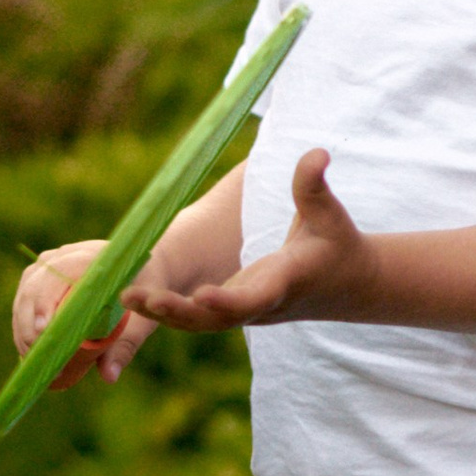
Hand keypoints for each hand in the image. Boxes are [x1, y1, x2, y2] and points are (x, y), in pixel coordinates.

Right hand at [12, 238, 156, 386]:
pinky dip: (23, 325)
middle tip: (39, 359)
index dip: (44, 303)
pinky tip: (28, 350)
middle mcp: (66, 256)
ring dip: (23, 329)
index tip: (43, 332)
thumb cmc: (148, 291)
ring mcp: (51, 264)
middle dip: (30, 325)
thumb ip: (126, 344)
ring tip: (34, 361)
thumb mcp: (144, 317)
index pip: (57, 277)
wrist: (145, 270)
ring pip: (24, 294)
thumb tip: (109, 376)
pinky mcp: (43, 276)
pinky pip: (25, 298)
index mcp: (91, 257)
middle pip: (34, 287)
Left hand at [133, 148, 369, 330]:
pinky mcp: (237, 309)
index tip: (200, 295)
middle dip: (178, 312)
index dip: (227, 301)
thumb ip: (314, 185)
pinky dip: (170, 312)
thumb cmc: (338, 245)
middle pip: (216, 319)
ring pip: (202, 323)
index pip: (253, 297)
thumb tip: (316, 152)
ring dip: (165, 314)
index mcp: (284, 282)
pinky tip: (138, 299)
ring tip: (126, 296)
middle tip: (140, 298)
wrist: (350, 285)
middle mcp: (262, 304)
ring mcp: (248, 312)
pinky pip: (200, 317)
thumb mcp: (329, 214)